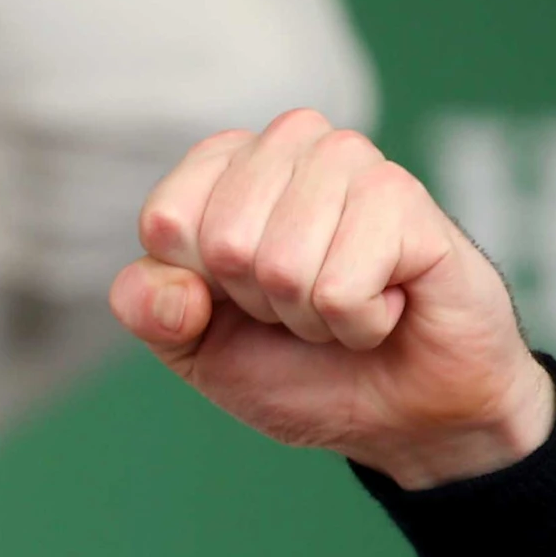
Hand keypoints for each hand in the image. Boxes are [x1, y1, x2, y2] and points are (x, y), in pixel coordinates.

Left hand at [111, 111, 555, 490]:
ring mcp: (351, 162)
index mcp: (226, 165)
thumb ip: (150, 311)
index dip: (198, 288)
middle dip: (260, 303)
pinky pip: (339, 288)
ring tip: (346, 304)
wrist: (401, 412)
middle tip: (305, 305)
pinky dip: (358, 324)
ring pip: (282, 264)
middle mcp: (289, 144)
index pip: (167, 220)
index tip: (243, 299)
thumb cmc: (298, 363)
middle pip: (224, 242)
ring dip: (311, 316)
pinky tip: (389, 305)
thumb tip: (174, 290)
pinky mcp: (405, 197)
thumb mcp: (197, 347)